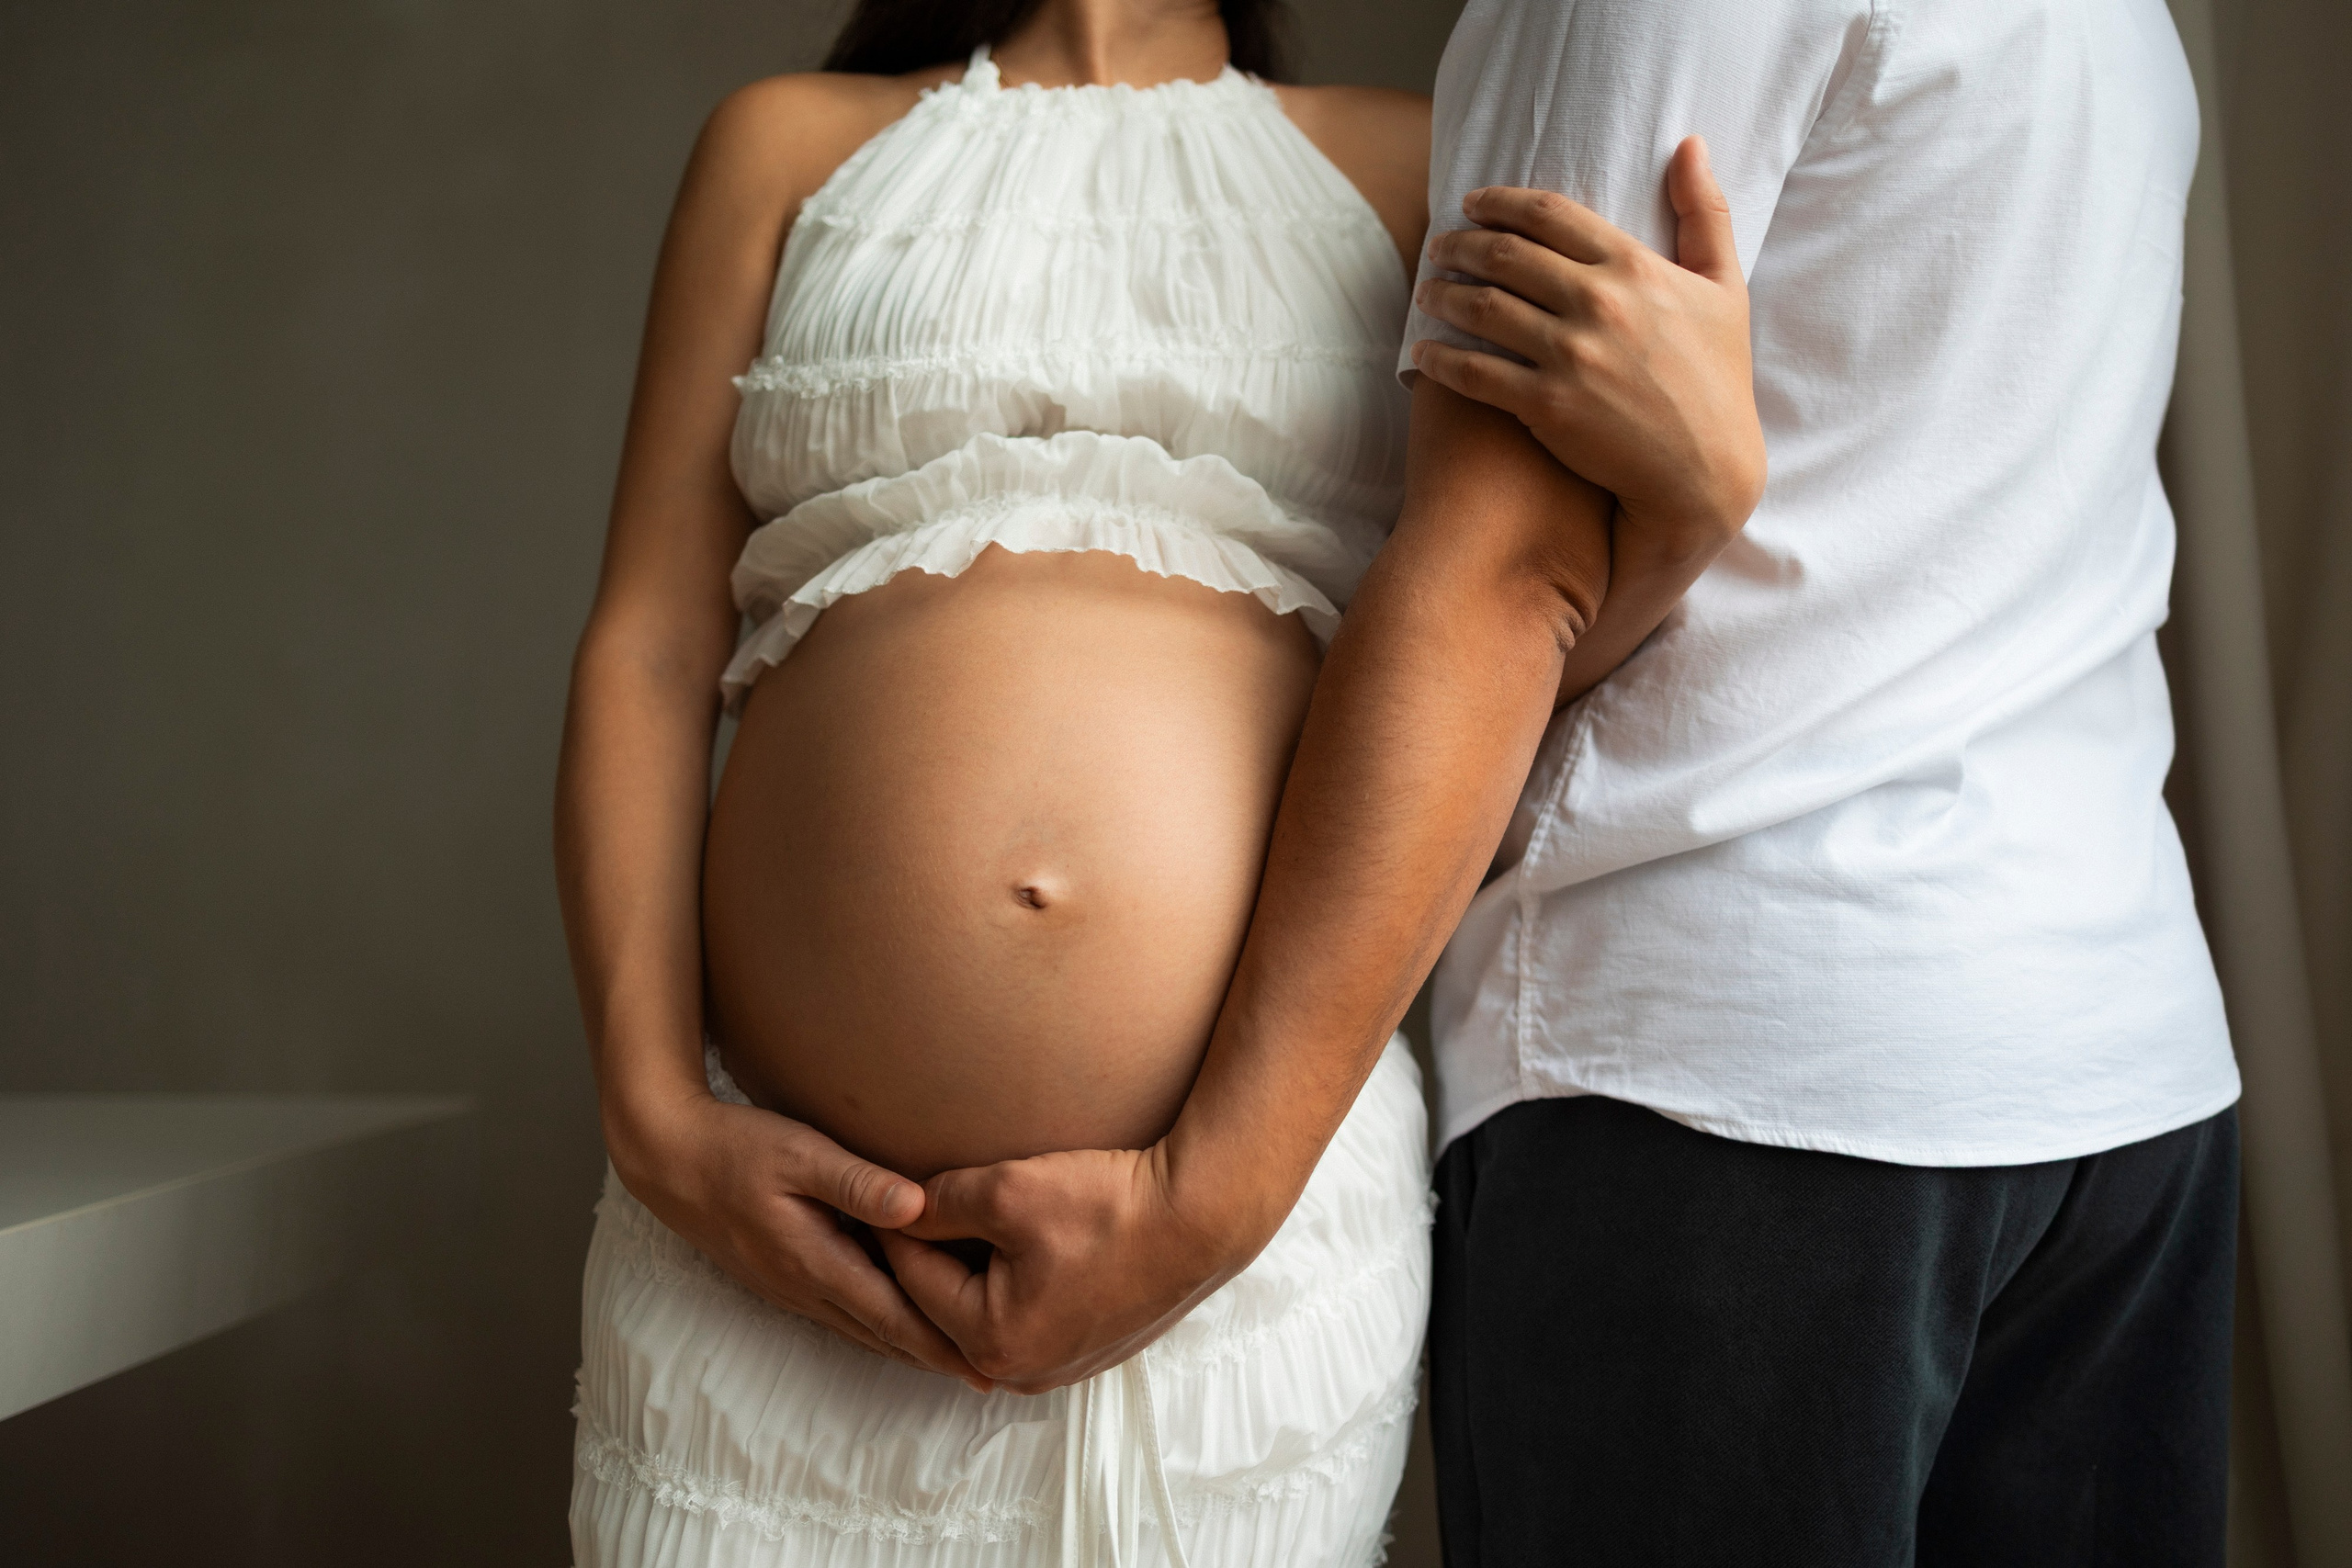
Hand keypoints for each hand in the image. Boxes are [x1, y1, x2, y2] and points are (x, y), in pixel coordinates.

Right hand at [606, 1088, 991, 1391]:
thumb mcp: (801, 1154)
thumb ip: (859, 1183)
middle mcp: (805, 1287)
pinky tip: (895, 1323)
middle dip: (934, 1357)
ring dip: (907, 1347)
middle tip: (988, 1378)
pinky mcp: (781, 1276)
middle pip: (882, 1335)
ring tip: (953, 1360)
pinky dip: (878, 1326)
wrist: (669, 1160)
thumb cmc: (737, 1149)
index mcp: (816, 1262)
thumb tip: (918, 1208)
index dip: (941, 1345)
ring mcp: (790, 1287)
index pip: (892, 1317)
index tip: (985, 1366)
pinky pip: (840, 1314)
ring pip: (861, 1330)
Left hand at [873, 1143, 1241, 1393]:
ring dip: (968, 1272)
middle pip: (946, 1306)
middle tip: (904, 1210)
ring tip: (957, 1221)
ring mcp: (1059, 1367)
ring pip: (986, 1313)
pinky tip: (1012, 1244)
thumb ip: (938, 1204)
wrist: (1200, 1216)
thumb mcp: (1006, 1190)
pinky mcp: (1088, 1349)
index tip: (873, 1193)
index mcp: (993, 1341)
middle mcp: (1022, 1371)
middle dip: (926, 1257)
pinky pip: (1026, 1318)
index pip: (913, 1277)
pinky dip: (1010, 1284)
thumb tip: (897, 1209)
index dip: (891, 1227)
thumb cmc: (1107, 1206)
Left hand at [1410, 136, 1765, 550]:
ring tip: (1426, 290)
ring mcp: (1570, 355)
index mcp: (1634, 267)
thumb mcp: (1726, 288)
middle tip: (1438, 246)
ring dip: (1443, 294)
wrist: (1706, 471)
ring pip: (1483, 308)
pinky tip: (1421, 353)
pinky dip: (1440, 359)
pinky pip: (1475, 373)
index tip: (1471, 204)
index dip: (1500, 203)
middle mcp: (1598, 303)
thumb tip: (1690, 144)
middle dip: (1460, 245)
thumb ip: (1705, 212)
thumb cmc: (1718, 379)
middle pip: (1505, 256)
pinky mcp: (1547, 406)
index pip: (1549, 215)